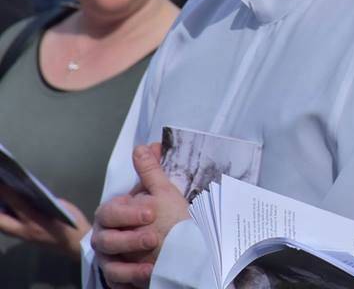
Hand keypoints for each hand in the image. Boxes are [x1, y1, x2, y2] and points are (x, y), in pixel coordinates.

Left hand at [0, 186, 90, 258]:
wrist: (78, 244)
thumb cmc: (73, 223)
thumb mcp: (61, 206)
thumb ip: (44, 201)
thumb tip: (32, 194)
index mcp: (36, 219)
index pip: (16, 203)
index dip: (6, 192)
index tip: (1, 183)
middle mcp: (26, 230)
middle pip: (0, 221)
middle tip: (0, 195)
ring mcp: (25, 238)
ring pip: (3, 228)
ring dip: (0, 216)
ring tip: (2, 203)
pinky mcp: (26, 241)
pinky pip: (10, 231)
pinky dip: (7, 222)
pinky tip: (10, 213)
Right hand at [92, 143, 188, 287]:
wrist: (180, 248)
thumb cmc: (170, 218)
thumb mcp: (164, 193)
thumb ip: (152, 171)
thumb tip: (146, 146)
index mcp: (116, 214)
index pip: (111, 211)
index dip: (129, 212)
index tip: (152, 212)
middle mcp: (108, 236)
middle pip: (105, 238)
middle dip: (129, 237)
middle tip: (153, 237)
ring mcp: (111, 258)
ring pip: (109, 261)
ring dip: (131, 260)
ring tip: (153, 256)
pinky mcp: (118, 277)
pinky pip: (116, 280)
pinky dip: (130, 278)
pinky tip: (148, 273)